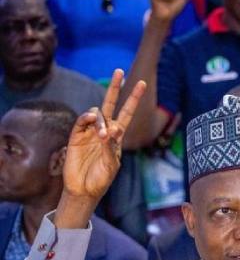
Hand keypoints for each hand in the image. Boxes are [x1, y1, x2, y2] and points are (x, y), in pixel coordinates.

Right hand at [62, 70, 145, 201]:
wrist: (84, 189)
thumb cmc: (102, 179)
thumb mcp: (111, 164)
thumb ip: (111, 147)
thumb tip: (112, 129)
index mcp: (117, 135)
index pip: (127, 113)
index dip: (133, 99)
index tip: (142, 84)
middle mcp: (104, 129)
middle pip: (110, 104)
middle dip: (115, 88)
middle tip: (120, 71)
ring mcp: (90, 131)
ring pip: (96, 113)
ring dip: (100, 120)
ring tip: (101, 135)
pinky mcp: (76, 135)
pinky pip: (82, 120)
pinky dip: (87, 118)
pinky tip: (91, 121)